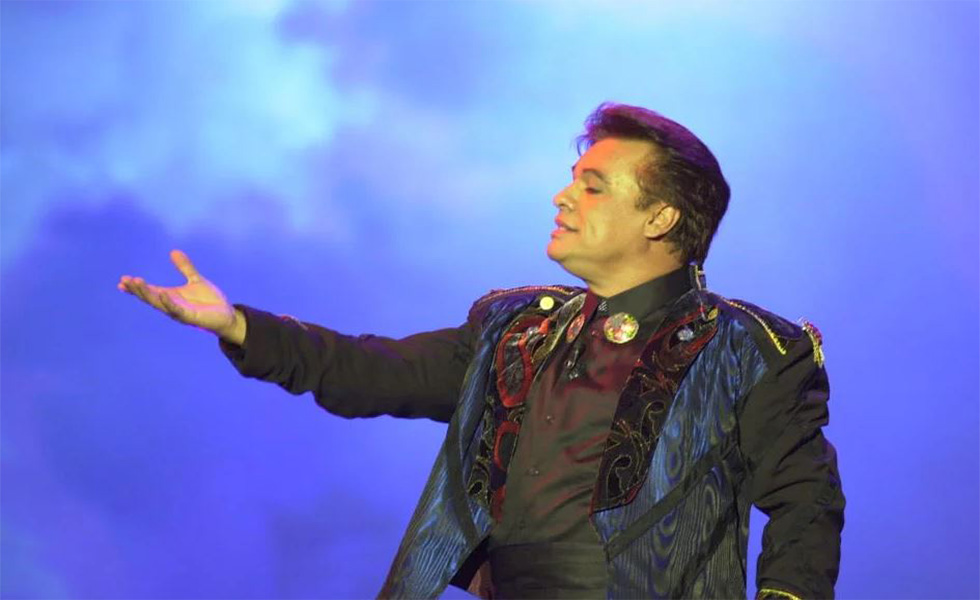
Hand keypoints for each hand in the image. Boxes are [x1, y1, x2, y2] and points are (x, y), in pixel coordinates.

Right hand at [118, 249, 242, 341]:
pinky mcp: (190, 317)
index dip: (136, 287)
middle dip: (137, 289)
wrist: (227, 316)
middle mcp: (172, 305)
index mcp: (171, 297)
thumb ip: (185, 267)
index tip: (122, 280)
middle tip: (125, 280)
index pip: (150, 291)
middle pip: (150, 297)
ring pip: (159, 303)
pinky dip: (169, 303)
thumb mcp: (196, 281)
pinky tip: (162, 294)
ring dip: (148, 294)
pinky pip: (177, 310)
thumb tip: (174, 251)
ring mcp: (180, 312)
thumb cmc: (210, 301)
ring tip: (137, 283)